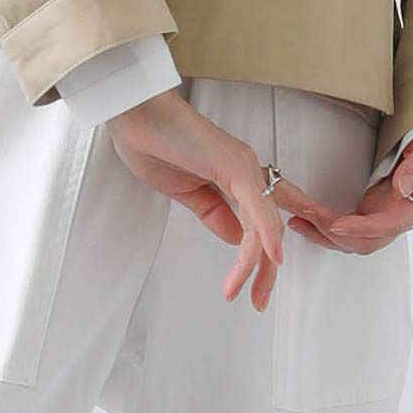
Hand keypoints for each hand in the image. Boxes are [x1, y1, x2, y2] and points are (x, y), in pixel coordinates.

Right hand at [105, 90, 342, 312]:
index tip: (278, 269)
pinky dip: (266, 234)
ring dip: (258, 263)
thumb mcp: (184, 191)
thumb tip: (235, 239)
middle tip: (260, 300)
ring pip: (264, 223)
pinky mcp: (233, 165)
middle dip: (267, 268)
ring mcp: (243, 165)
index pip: (267, 210)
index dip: (277, 239)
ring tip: (250, 293)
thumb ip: (212, 213)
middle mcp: (246, 168)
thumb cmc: (152, 141)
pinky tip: (273, 258)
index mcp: (235, 174)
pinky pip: (256, 206)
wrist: (134, 112)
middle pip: (269, 225)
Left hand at [285, 132, 412, 252]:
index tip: (336, 224)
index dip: (362, 229)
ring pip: (356, 239)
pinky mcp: (375, 210)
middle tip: (305, 218)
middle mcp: (402, 216)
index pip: (390, 225)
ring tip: (296, 220)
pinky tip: (307, 219)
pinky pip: (351, 227)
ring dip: (325, 234)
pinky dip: (328, 226)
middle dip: (334, 235)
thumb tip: (402, 188)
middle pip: (368, 241)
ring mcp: (387, 215)